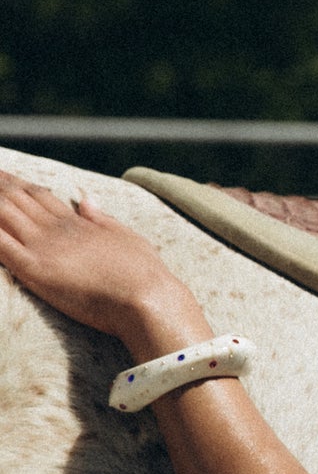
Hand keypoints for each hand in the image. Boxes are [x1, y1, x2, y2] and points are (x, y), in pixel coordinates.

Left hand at [0, 170, 199, 341]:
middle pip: (16, 200)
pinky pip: (0, 246)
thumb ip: (102, 218)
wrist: (148, 297)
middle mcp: (57, 230)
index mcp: (79, 223)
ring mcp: (44, 248)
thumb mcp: (127, 237)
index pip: (40, 196)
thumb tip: (85, 198)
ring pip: (4, 216)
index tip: (3, 176)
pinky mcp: (35, 270)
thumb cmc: (145, 273)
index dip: (18, 184)